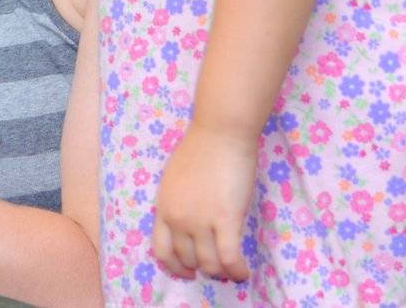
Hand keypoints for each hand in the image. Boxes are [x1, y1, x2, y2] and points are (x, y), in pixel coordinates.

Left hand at [153, 123, 254, 281]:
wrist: (219, 134)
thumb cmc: (200, 150)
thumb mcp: (174, 180)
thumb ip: (178, 204)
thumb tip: (188, 225)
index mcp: (163, 208)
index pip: (162, 250)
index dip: (175, 267)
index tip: (187, 272)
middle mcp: (178, 218)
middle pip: (188, 259)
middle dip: (203, 268)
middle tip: (218, 268)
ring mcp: (200, 220)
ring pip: (209, 263)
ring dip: (222, 271)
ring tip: (233, 270)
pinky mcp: (225, 219)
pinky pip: (229, 257)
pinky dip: (237, 270)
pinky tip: (244, 272)